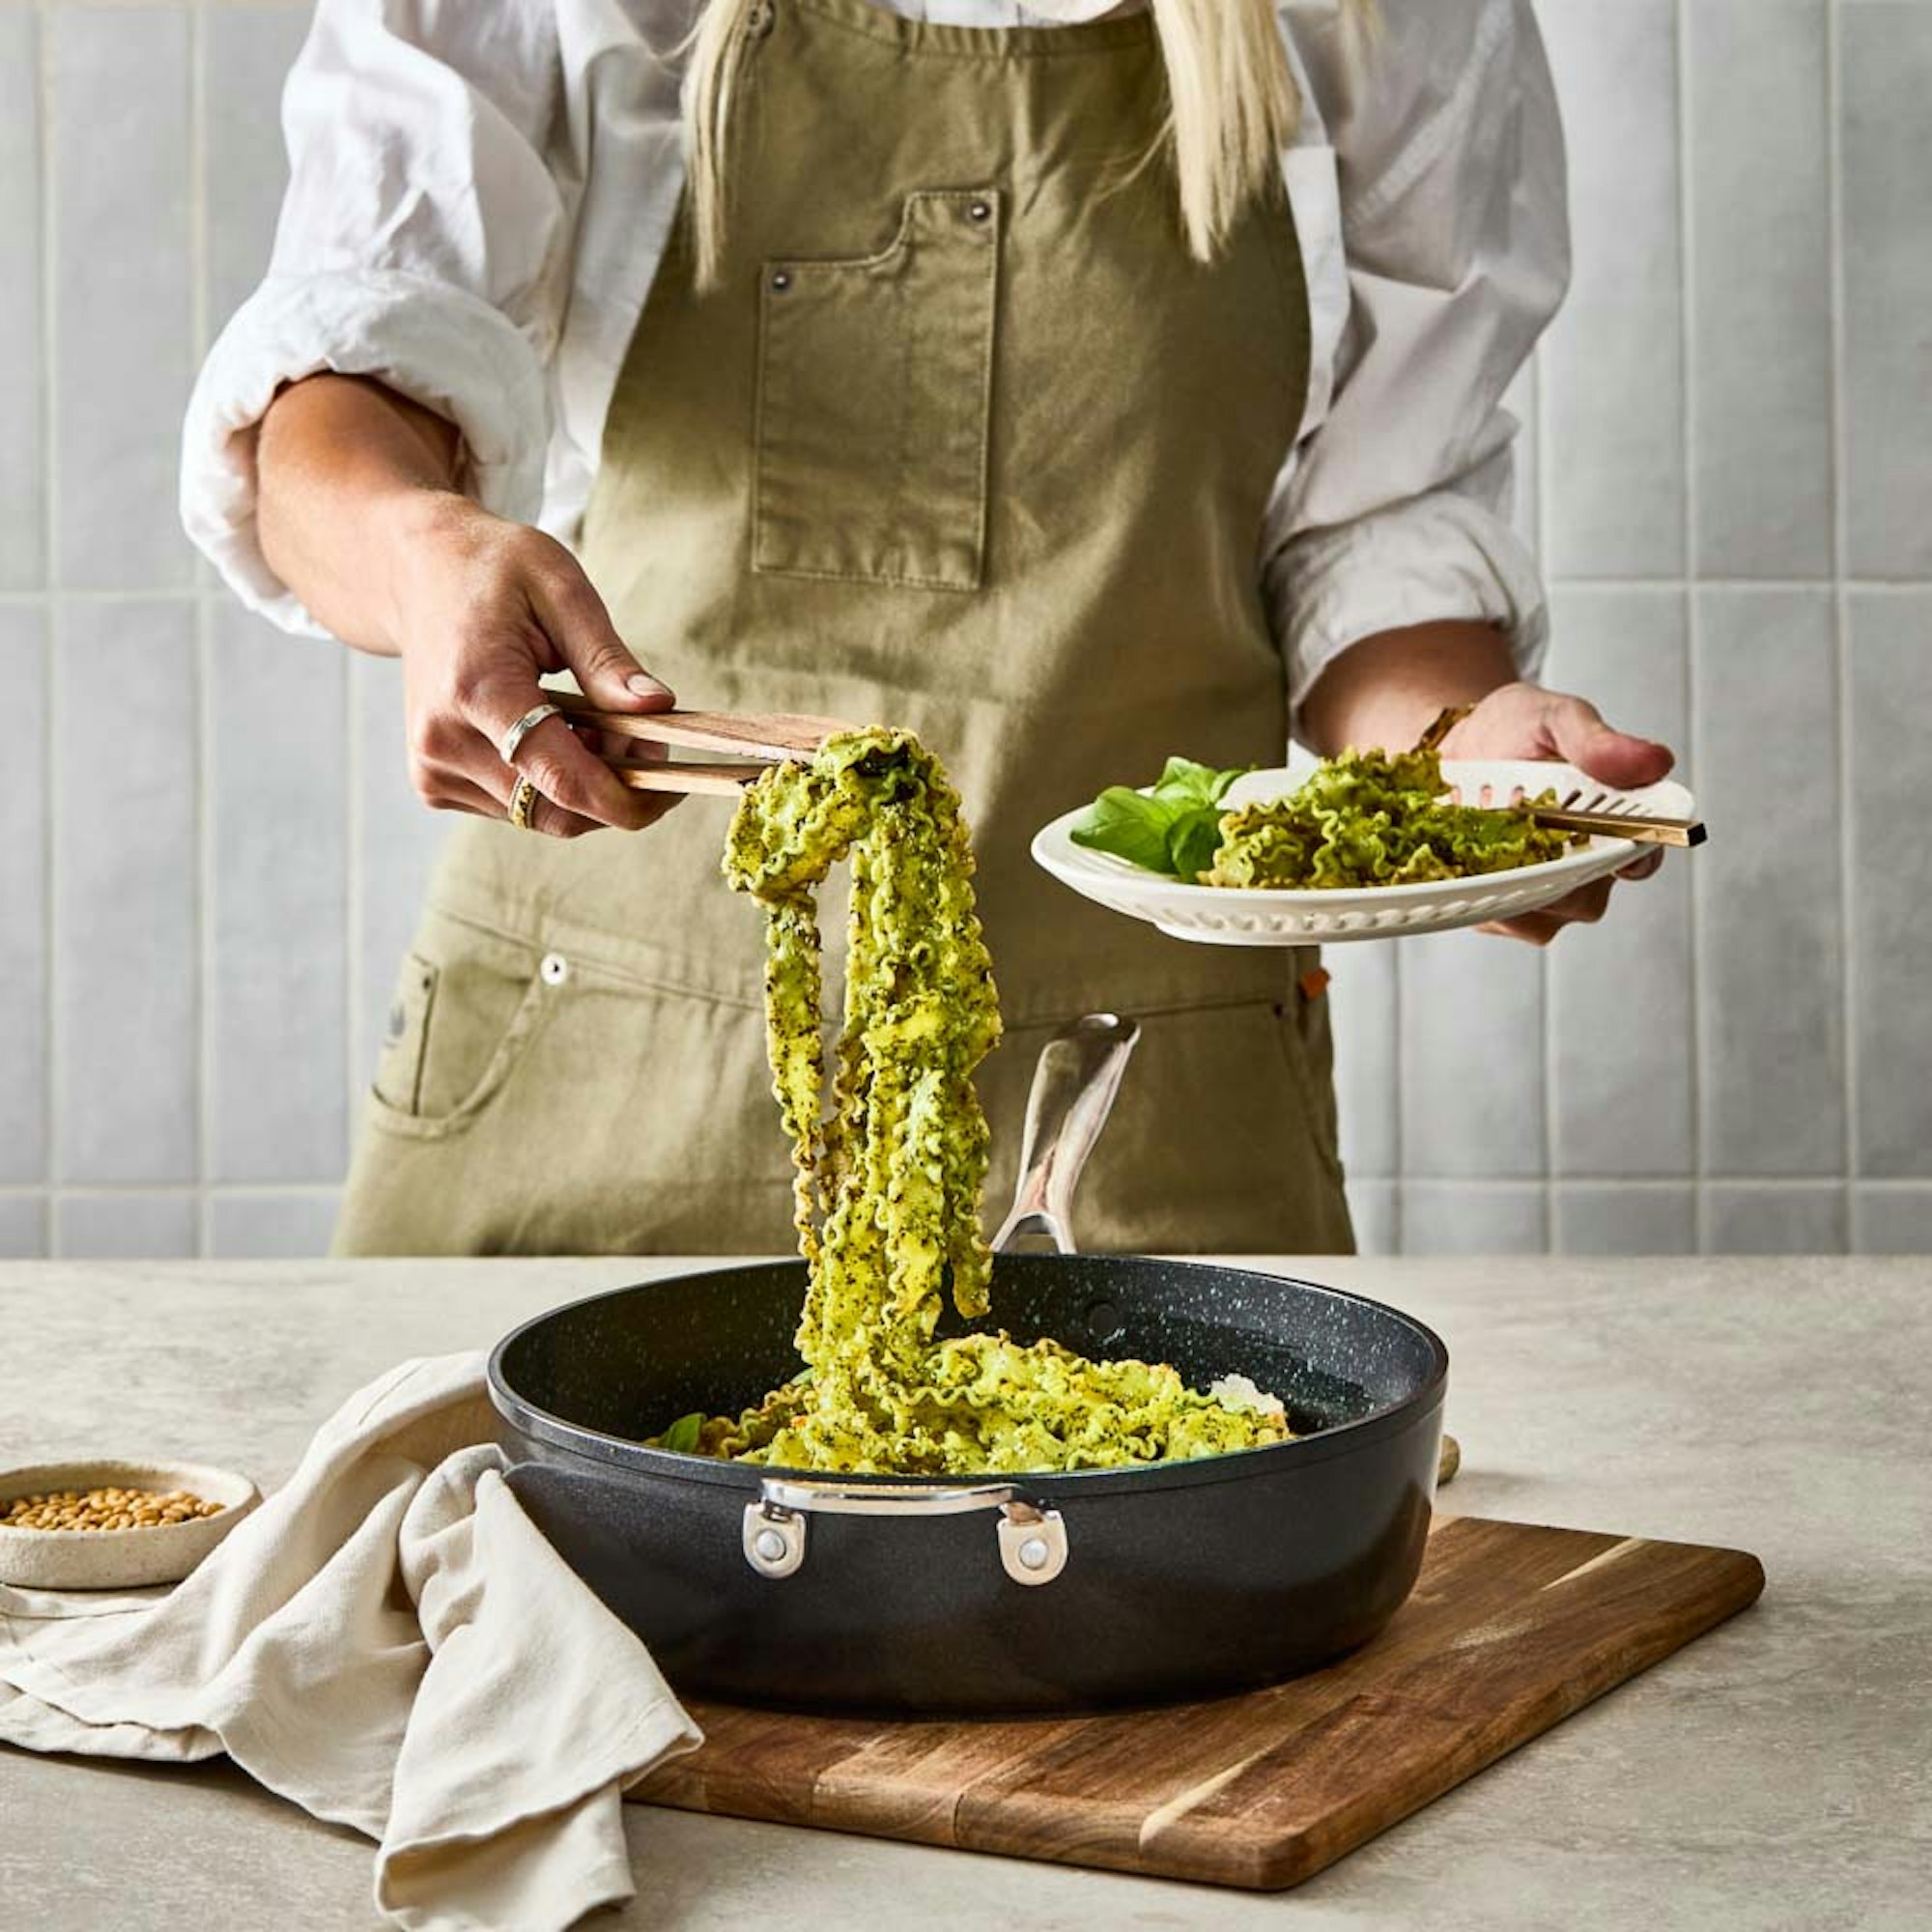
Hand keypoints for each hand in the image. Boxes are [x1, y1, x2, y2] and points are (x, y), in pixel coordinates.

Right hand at [389, 492, 681, 837]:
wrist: (416, 574)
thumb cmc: (493, 571)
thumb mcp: (561, 588)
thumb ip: (607, 658)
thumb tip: (658, 709)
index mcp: (476, 691)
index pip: (562, 781)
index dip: (628, 798)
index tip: (673, 785)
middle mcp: (443, 742)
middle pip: (558, 810)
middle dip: (614, 787)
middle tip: (641, 736)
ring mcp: (433, 768)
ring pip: (541, 816)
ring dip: (584, 784)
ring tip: (593, 721)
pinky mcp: (433, 782)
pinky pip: (516, 808)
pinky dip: (550, 783)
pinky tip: (552, 731)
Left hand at [1441, 683, 1674, 945]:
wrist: (1456, 743)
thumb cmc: (1516, 729)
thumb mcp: (1557, 720)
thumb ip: (1598, 743)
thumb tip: (1656, 761)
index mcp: (1616, 824)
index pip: (1640, 858)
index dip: (1630, 861)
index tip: (1611, 853)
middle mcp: (1584, 867)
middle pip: (1583, 899)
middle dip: (1550, 872)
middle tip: (1517, 834)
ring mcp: (1541, 893)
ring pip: (1538, 916)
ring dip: (1508, 882)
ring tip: (1482, 839)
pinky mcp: (1497, 907)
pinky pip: (1494, 918)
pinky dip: (1476, 890)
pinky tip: (1462, 858)